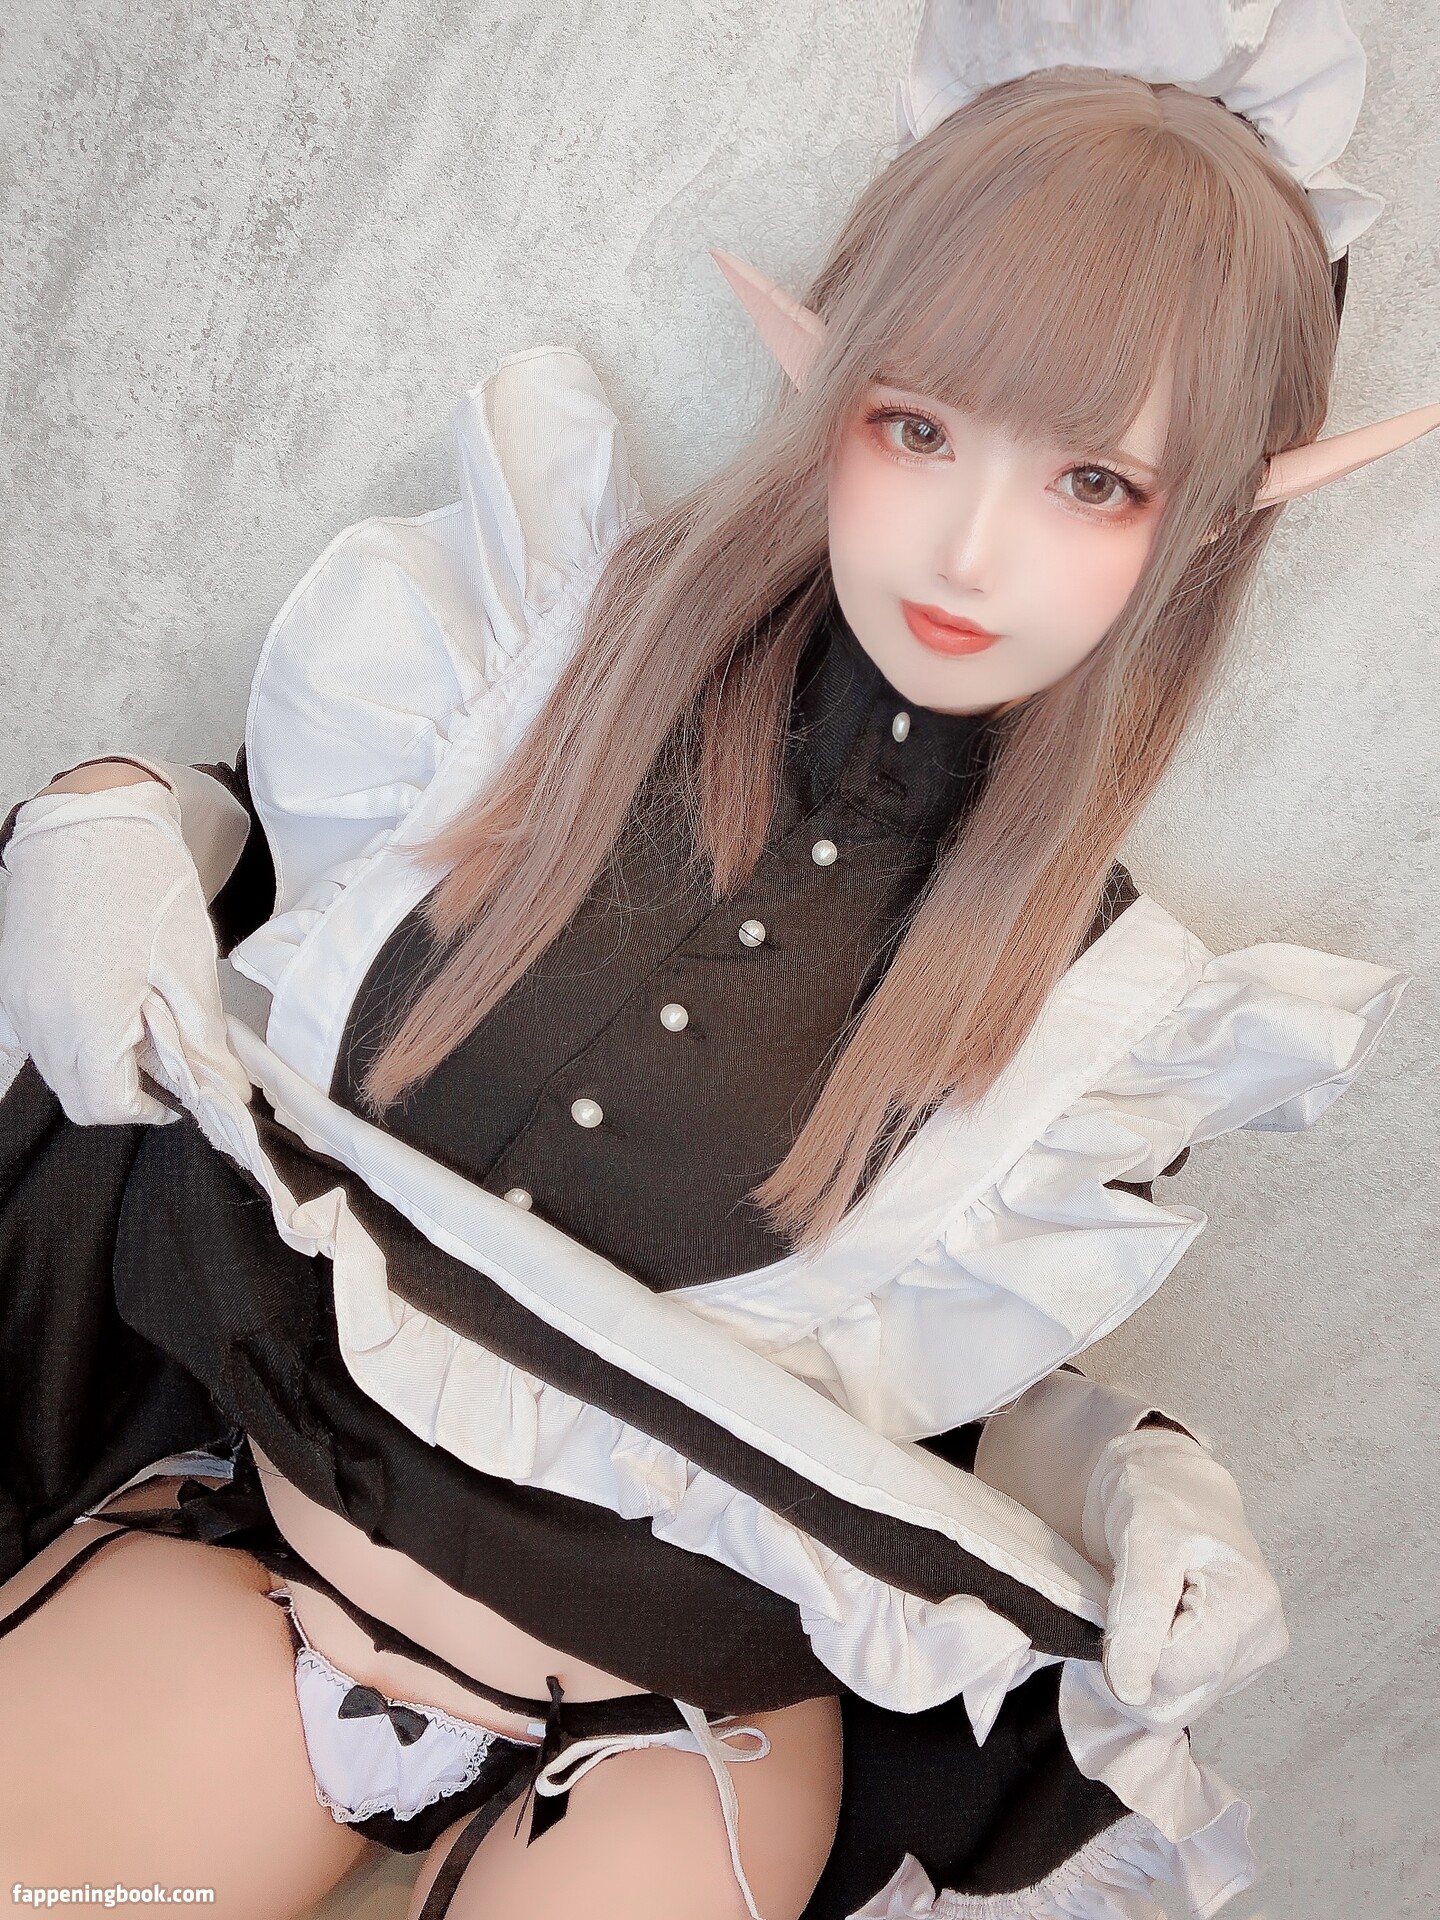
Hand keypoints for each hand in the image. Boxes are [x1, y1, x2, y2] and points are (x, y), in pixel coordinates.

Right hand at [0, 779, 252, 1123]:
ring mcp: (21, 1001)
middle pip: (79, 1095)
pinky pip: (42, 1035)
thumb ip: (204, 1042)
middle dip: (126, 1093)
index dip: (151, 1109)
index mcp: (85, 1022)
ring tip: (141, 1024)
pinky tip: (110, 1003)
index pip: (107, 1106)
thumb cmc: (142, 885)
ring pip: (58, 1068)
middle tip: (168, 1062)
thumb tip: (227, 1090)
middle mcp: (41, 1020)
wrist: (92, 822)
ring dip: (100, 1066)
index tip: (182, 1091)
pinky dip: (76, 1038)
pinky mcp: (15, 982)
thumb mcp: (190, 968)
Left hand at [1081, 1427, 1288, 1727]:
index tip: (1111, 1610)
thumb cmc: (1158, 1498)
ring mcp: (1251, 1657)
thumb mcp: (1141, 1540)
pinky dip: (1154, 1671)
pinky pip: (1182, 1694)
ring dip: (1142, 1671)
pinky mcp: (1233, 1664)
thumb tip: (1130, 1690)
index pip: (1174, 1673)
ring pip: (1178, 1706)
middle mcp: (1262, 1641)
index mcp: (1250, 1607)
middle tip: (1116, 1615)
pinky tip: (1152, 1629)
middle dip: (1134, 1669)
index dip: (1127, 1652)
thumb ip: (1138, 1615)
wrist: (1171, 1480)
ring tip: (1137, 1616)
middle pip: (1180, 1702)